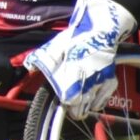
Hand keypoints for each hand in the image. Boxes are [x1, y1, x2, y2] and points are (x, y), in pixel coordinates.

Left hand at [31, 0, 137, 117]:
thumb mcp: (55, 46)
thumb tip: (29, 67)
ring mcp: (101, 82)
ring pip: (91, 106)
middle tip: (69, 100)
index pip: (70, 100)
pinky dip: (96, 101)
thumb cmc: (76, 39)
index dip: (65, 103)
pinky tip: (90, 94)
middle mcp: (88, 81)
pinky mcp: (111, 82)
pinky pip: (102, 101)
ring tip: (79, 96)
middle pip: (80, 109)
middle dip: (74, 108)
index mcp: (73, 73)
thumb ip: (42, 58)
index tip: (62, 99)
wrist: (101, 30)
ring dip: (84, 104)